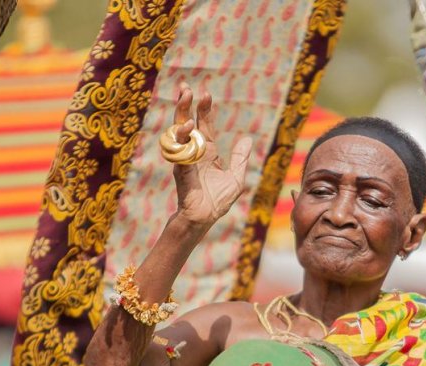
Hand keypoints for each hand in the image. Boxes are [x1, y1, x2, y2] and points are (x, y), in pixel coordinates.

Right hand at [171, 82, 251, 224]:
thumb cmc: (218, 200)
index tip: (205, 93)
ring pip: (178, 131)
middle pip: (186, 121)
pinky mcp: (180, 168)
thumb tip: (247, 139)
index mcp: (207, 151)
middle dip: (185, 104)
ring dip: (181, 113)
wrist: (206, 218)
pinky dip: (182, 137)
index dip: (204, 109)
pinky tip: (188, 126)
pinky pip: (179, 149)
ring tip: (186, 98)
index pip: (204, 124)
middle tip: (186, 87)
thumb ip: (240, 158)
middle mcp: (194, 151)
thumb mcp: (236, 177)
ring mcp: (185, 158)